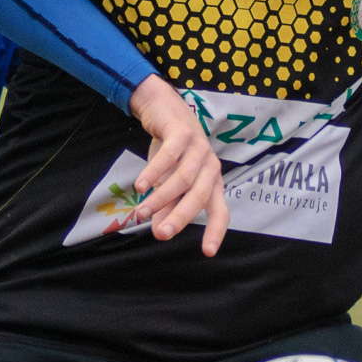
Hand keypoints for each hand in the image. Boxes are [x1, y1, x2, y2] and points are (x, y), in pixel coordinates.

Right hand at [128, 76, 229, 255]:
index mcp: (212, 182)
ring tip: (141, 212)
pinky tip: (141, 185)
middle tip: (161, 235)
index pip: (220, 210)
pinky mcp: (183, 133)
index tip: (208, 252)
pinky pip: (169, 156)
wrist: (164, 109)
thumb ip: (167, 206)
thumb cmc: (171, 151)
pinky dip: (154, 172)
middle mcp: (211, 166)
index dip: (216, 231)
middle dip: (180, 217)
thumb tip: (160, 233)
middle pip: (199, 197)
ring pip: (182, 178)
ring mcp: (199, 148)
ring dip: (161, 197)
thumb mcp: (169, 182)